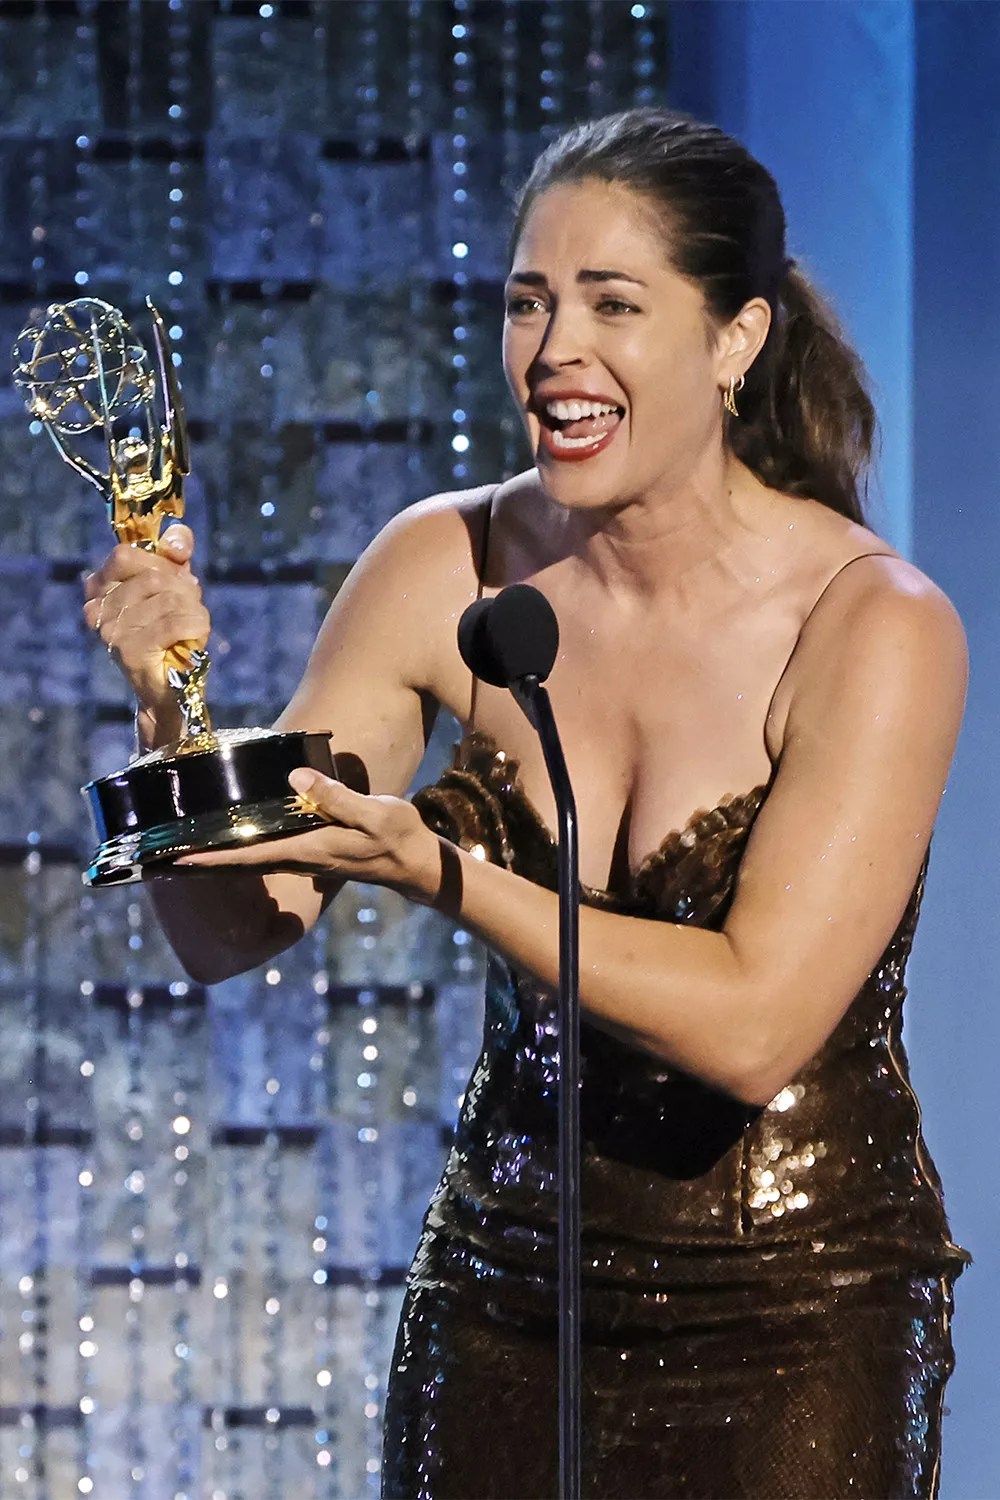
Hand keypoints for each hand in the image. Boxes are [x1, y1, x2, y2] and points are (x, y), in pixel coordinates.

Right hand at [82, 524, 210, 735]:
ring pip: (171, 599)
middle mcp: (98, 610)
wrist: (168, 690)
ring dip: (194, 610)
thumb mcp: (172, 588)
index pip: (125, 555)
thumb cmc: (169, 635)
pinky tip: (196, 636)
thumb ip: (173, 557)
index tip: (178, 573)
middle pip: (155, 577)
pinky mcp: (131, 650)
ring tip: (192, 626)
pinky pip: (176, 622)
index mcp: (99, 590)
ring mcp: (112, 631)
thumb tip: (177, 539)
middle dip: (185, 590)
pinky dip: (197, 625)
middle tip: (190, 607)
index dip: (159, 559)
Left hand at [173, 767, 444, 903]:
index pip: (248, 856)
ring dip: (215, 859)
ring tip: (180, 851)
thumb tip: (296, 778)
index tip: (176, 859)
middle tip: (159, 857)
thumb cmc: (398, 838)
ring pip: (247, 861)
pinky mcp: (309, 854)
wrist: (415, 864)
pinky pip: (262, 854)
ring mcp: (303, 859)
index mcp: (308, 850)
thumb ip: (336, 797)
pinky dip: (238, 852)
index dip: (210, 858)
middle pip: (238, 864)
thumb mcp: (375, 813)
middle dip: (200, 863)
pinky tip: (227, 842)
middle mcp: (298, 859)